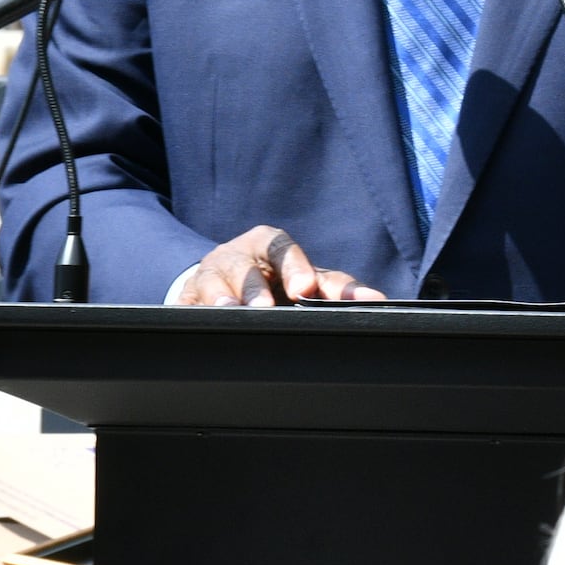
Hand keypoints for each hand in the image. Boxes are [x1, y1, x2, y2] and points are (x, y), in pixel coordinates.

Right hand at [174, 226, 386, 305]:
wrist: (224, 284)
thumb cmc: (274, 282)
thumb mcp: (303, 281)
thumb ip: (337, 290)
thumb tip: (377, 302)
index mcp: (270, 244)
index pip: (284, 250)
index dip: (296, 268)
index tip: (306, 289)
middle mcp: (238, 254)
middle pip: (245, 266)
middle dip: (255, 287)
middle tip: (266, 309)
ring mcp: (210, 274)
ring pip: (213, 282)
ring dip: (222, 298)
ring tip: (230, 311)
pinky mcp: (187, 296)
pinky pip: (188, 303)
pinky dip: (194, 311)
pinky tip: (201, 319)